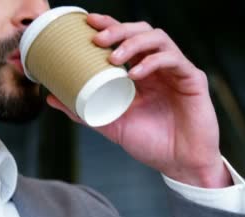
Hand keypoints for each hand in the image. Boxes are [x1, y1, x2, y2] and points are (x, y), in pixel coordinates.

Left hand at [46, 13, 231, 187]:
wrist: (181, 165)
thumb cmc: (152, 144)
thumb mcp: (112, 125)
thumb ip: (84, 111)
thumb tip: (50, 98)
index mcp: (141, 73)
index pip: (125, 39)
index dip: (109, 25)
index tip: (87, 22)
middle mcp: (159, 67)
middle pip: (141, 31)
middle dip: (118, 29)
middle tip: (97, 39)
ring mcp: (177, 71)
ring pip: (158, 39)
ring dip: (133, 43)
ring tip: (113, 57)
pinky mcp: (194, 79)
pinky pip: (174, 60)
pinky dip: (153, 62)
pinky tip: (136, 73)